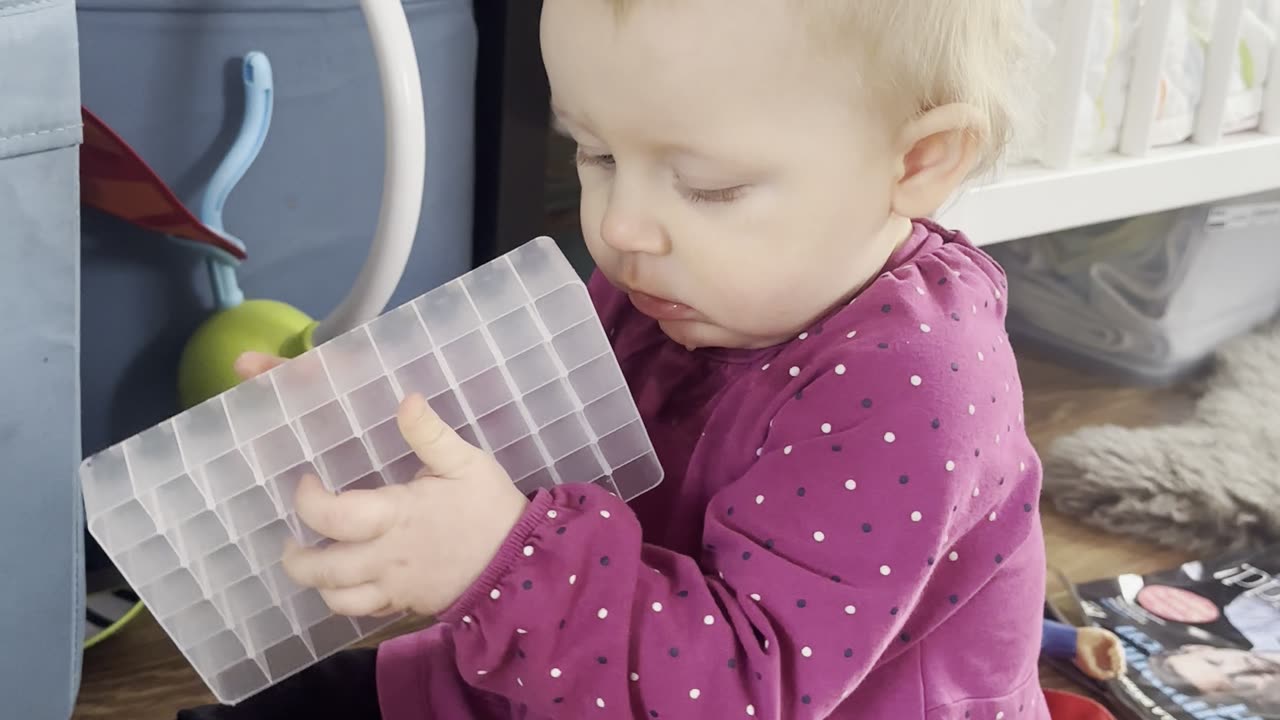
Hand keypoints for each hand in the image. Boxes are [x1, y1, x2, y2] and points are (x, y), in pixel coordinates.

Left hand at [234, 351, 530, 617]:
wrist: (519, 562)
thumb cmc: (489, 508)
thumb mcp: (466, 462)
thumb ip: (430, 434)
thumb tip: (406, 399)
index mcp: (394, 516)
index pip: (331, 517)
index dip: (307, 501)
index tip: (308, 484)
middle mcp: (384, 557)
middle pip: (321, 570)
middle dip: (296, 557)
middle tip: (293, 538)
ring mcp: (394, 587)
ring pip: (337, 599)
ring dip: (317, 583)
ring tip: (315, 561)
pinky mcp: (405, 605)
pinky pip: (363, 612)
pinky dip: (346, 600)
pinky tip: (349, 582)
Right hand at [1074, 626, 1125, 679]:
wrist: (1074, 643)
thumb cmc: (1080, 656)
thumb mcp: (1091, 670)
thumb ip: (1102, 675)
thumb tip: (1113, 674)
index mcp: (1104, 659)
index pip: (1118, 665)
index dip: (1120, 670)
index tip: (1119, 674)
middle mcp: (1107, 651)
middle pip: (1121, 658)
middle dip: (1120, 664)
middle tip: (1116, 668)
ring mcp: (1107, 643)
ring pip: (1120, 651)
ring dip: (1119, 656)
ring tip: (1112, 659)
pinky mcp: (1107, 635)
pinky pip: (1117, 642)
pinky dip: (1116, 648)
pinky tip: (1110, 652)